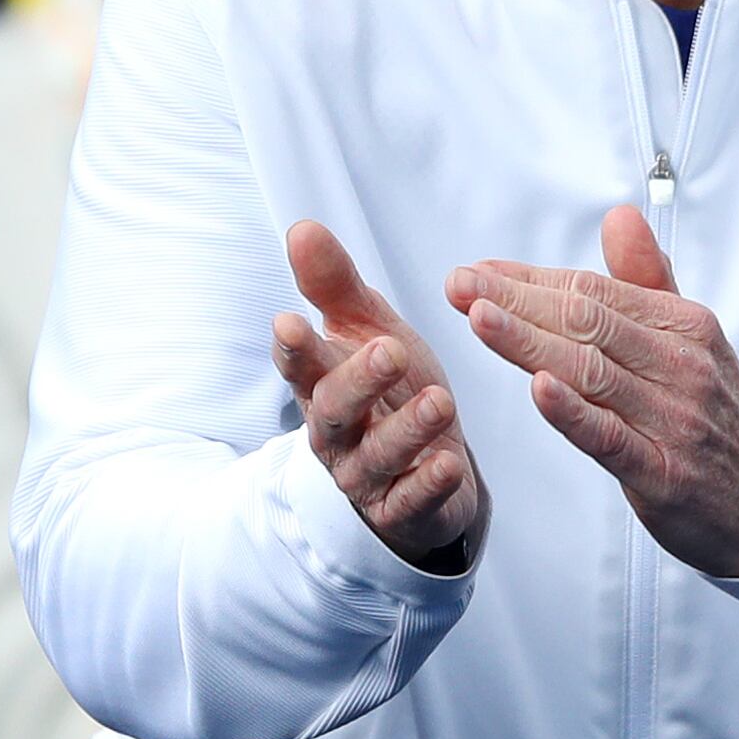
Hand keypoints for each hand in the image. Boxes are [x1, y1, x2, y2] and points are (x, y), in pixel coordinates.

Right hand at [274, 220, 488, 570]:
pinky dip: (428, 484)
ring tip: (440, 400)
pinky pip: (411, 500)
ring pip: (377, 455)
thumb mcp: (367, 331)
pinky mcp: (401, 510)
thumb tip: (301, 227)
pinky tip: (448, 464)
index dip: (294, 348)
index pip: (300, 366)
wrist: (423, 469)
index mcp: (323, 385)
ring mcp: (366, 476)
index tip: (290, 321)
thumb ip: (335, 286)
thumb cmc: (388, 392)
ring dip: (406, 429)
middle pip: (335, 411)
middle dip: (358, 381)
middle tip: (389, 349)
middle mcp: (336, 434)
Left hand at [452, 206, 738, 582]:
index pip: (594, 291)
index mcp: (686, 326)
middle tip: (459, 285)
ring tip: (480, 318)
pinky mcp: (663, 474)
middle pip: (586, 322)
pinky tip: (538, 387)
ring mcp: (674, 420)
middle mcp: (682, 366)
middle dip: (515, 301)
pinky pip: (611, 437)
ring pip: (590, 372)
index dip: (530, 280)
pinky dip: (573, 411)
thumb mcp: (694, 341)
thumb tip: (620, 217)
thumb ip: (649, 281)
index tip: (479, 272)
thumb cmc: (717, 419)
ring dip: (529, 342)